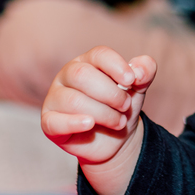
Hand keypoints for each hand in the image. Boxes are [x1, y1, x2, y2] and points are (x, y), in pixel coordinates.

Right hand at [41, 47, 154, 167]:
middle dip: (111, 94)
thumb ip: (145, 71)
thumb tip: (138, 71)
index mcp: (88, 62)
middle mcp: (67, 76)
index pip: (98, 54)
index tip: (132, 81)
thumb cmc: (121, 107)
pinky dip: (74, 123)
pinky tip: (90, 124)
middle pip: (82, 75)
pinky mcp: (49, 122)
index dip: (116, 66)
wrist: (115, 139)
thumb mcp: (138, 88)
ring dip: (104, 114)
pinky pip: (55, 121)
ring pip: (74, 100)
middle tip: (125, 106)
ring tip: (118, 122)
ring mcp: (55, 98)